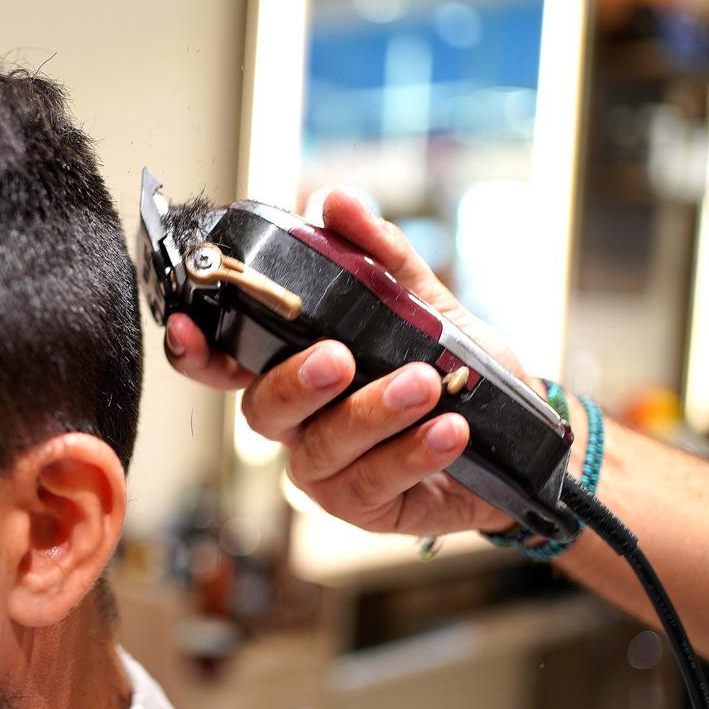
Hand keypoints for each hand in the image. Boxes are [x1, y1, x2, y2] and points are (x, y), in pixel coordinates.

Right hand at [165, 191, 523, 535]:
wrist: (522, 438)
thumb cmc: (456, 372)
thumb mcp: (425, 304)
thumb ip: (379, 256)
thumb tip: (335, 201)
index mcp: (294, 368)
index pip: (226, 362)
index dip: (196, 349)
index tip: (186, 323)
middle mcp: (297, 422)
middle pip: (263, 409)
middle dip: (297, 382)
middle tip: (340, 357)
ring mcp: (325, 470)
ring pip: (322, 447)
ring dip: (371, 414)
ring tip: (424, 384)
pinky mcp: (364, 507)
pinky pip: (375, 482)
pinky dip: (412, 451)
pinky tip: (449, 429)